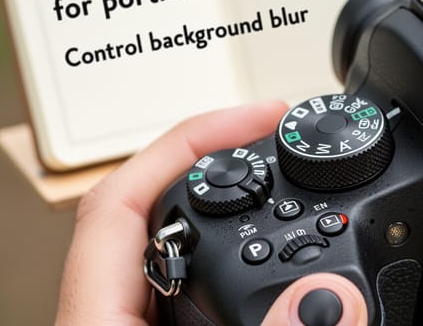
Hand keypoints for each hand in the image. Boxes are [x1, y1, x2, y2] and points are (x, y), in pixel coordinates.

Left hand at [56, 101, 367, 324]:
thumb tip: (325, 294)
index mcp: (97, 322)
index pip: (121, 199)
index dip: (190, 140)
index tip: (261, 117)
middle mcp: (114, 319)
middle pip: (158, 209)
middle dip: (223, 159)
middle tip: (284, 134)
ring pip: (187, 251)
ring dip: (239, 212)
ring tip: (289, 182)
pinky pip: (204, 287)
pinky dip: (248, 264)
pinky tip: (280, 265)